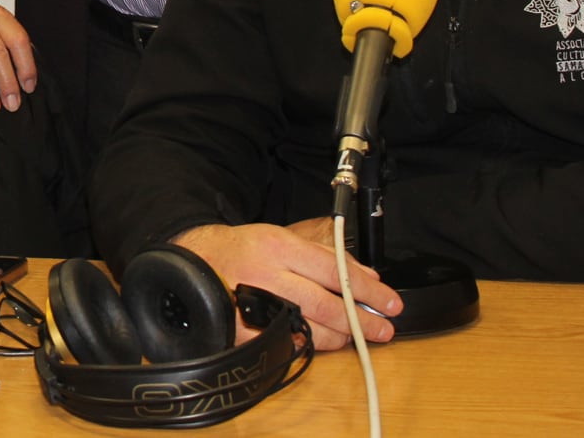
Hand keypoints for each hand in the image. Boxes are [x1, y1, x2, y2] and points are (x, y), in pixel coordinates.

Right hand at [171, 220, 402, 351]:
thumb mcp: (280, 237)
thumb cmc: (242, 250)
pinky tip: (317, 340)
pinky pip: (286, 343)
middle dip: (361, 319)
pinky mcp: (242, 330)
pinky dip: (307, 345)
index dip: (367, 288)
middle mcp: (266, 274)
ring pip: (310, 327)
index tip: (390, 301)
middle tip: (383, 328)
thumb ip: (323, 254)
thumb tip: (367, 277)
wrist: (193, 262)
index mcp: (277, 246)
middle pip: (326, 303)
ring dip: (339, 335)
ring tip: (353, 335)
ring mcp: (252, 304)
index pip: (334, 269)